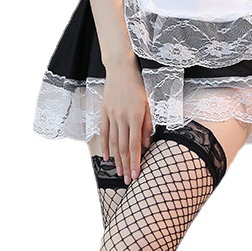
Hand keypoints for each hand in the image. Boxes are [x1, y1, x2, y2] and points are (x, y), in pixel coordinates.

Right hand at [101, 56, 153, 183]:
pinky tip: (108, 158)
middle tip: (129, 181)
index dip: (135, 162)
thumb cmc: (138, 86)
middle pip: (123, 148)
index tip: (137, 174)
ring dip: (117, 160)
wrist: (120, 69)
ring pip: (113, 143)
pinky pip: (104, 133)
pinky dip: (105, 146)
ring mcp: (111, 116)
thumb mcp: (147, 104)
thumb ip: (147, 125)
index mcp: (135, 117)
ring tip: (119, 173)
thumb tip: (146, 145)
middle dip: (126, 166)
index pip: (135, 145)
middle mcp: (122, 118)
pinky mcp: (104, 113)